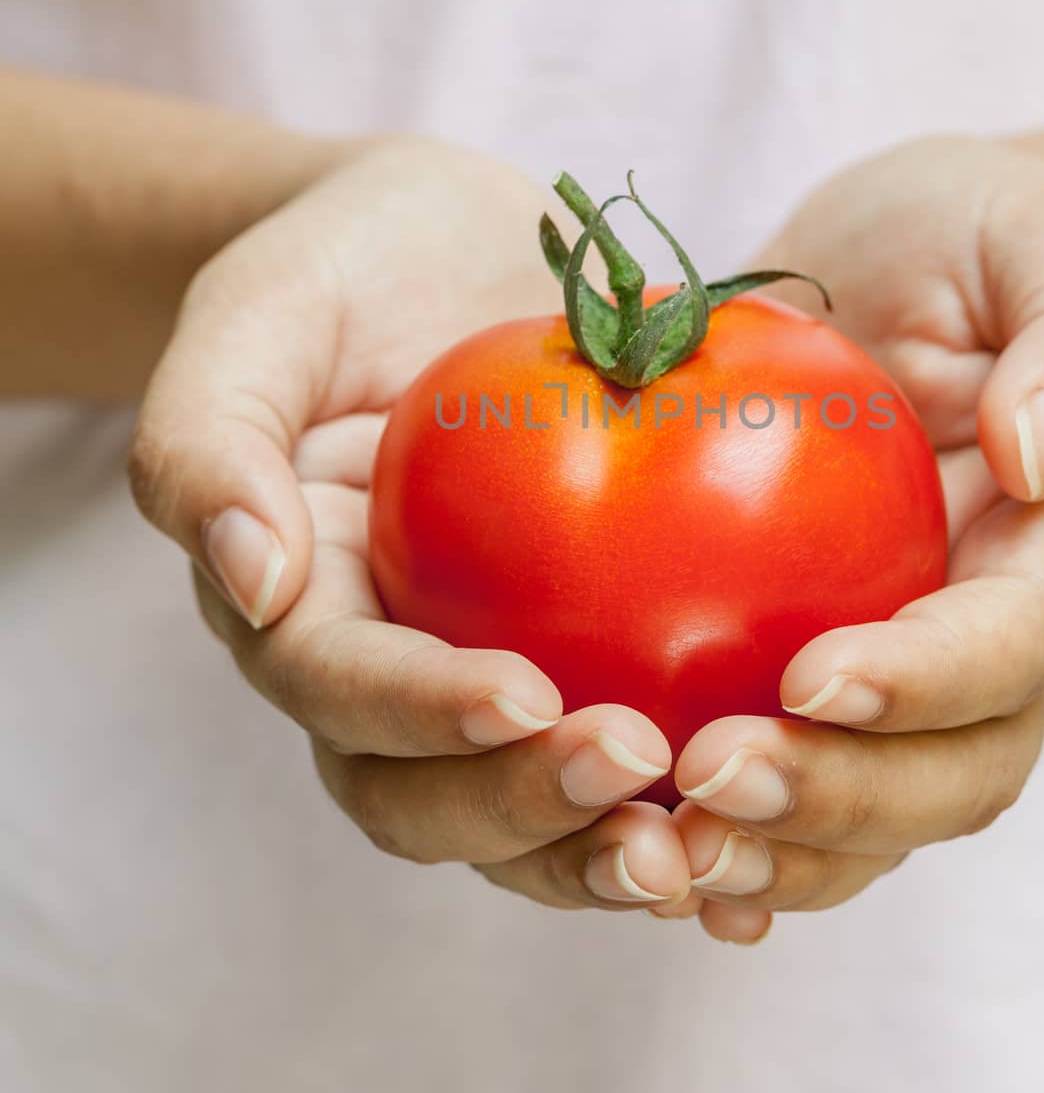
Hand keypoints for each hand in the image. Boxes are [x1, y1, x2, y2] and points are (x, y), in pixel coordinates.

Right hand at [130, 138, 690, 911]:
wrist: (437, 246)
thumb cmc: (339, 269)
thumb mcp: (252, 317)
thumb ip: (208, 441)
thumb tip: (254, 582)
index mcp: (298, 603)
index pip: (341, 690)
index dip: (424, 715)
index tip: (530, 698)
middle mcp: (383, 665)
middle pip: (425, 797)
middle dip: (525, 812)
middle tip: (641, 769)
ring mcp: (483, 668)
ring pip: (526, 812)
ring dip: (608, 847)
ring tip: (713, 847)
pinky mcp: (584, 651)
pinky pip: (630, 742)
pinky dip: (692, 801)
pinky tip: (787, 809)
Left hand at [662, 137, 1043, 943]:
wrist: (918, 264)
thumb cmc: (986, 239)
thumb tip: (1037, 450)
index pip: (1015, 646)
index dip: (928, 684)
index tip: (814, 677)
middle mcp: (991, 635)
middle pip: (953, 772)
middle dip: (843, 798)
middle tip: (713, 781)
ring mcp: (904, 665)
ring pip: (872, 812)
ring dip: (776, 851)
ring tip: (660, 851)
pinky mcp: (813, 663)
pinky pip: (788, 775)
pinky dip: (727, 835)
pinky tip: (629, 851)